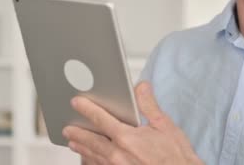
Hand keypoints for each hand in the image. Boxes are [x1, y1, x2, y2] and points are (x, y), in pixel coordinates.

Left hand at [63, 81, 203, 164]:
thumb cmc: (176, 156)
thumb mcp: (165, 126)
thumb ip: (148, 105)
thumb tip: (141, 86)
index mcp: (127, 138)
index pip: (100, 119)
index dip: (86, 109)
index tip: (76, 102)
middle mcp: (118, 155)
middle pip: (91, 141)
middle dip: (77, 133)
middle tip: (67, 129)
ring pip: (93, 157)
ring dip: (82, 149)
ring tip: (74, 143)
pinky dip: (92, 162)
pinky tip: (90, 159)